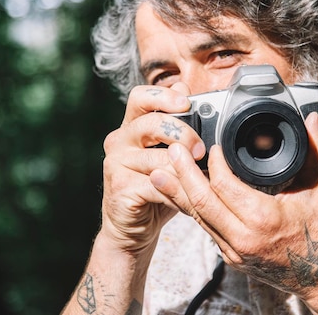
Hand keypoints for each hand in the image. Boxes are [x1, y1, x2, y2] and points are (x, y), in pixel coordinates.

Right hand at [98, 82, 205, 254]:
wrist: (134, 227)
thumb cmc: (157, 186)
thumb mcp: (170, 154)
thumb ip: (177, 124)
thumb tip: (187, 90)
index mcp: (132, 126)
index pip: (141, 96)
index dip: (164, 96)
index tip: (187, 103)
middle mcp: (120, 140)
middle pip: (152, 123)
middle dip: (183, 133)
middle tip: (201, 149)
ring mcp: (116, 163)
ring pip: (158, 158)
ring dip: (185, 170)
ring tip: (201, 180)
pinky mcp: (120, 187)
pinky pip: (157, 184)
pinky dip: (178, 192)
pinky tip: (189, 198)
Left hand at [151, 112, 317, 295]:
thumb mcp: (316, 189)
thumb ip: (314, 150)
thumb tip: (313, 119)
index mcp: (263, 218)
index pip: (225, 185)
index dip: (214, 163)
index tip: (213, 146)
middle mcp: (243, 237)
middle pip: (202, 202)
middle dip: (183, 174)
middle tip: (172, 151)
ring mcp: (233, 250)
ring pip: (197, 217)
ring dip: (178, 193)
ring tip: (160, 172)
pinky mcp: (229, 256)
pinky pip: (205, 228)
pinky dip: (191, 209)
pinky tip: (180, 194)